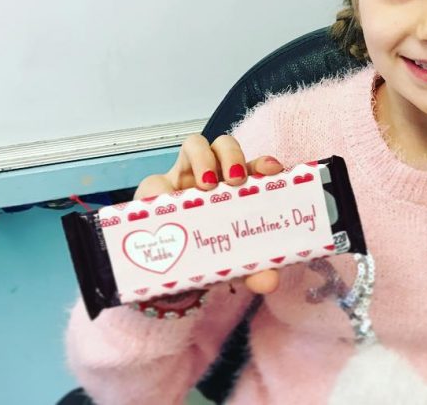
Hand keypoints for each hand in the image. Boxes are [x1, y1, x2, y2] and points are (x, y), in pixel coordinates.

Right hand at [135, 134, 283, 293]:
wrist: (168, 268)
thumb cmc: (208, 253)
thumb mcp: (232, 262)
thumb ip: (253, 270)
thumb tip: (269, 282)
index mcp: (238, 188)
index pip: (254, 166)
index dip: (264, 163)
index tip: (272, 170)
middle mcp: (213, 176)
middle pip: (225, 145)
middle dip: (233, 155)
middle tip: (235, 181)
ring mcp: (183, 177)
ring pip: (195, 144)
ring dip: (203, 158)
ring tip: (206, 185)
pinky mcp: (154, 189)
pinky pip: (155, 179)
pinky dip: (162, 188)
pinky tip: (167, 202)